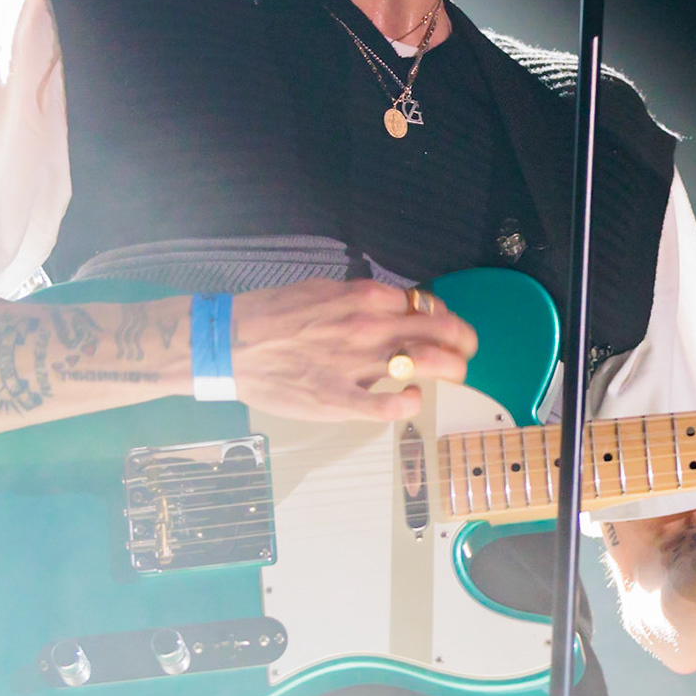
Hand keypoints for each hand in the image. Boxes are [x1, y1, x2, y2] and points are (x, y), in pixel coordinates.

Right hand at [226, 278, 477, 421]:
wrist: (229, 343)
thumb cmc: (271, 317)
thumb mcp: (322, 290)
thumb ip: (360, 298)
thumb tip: (391, 305)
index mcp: (364, 297)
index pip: (425, 304)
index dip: (442, 316)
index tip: (443, 326)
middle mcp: (368, 326)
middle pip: (441, 330)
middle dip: (464, 341)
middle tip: (466, 351)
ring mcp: (356, 363)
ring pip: (426, 362)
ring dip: (451, 369)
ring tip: (454, 375)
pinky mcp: (339, 398)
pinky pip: (388, 406)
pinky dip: (410, 403)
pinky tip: (411, 400)